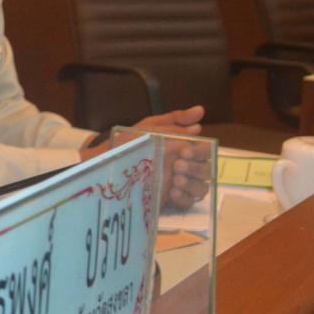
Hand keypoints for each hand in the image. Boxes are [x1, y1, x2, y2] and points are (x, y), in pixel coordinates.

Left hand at [80, 106, 210, 207]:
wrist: (106, 161)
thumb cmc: (128, 142)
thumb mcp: (150, 127)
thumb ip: (175, 120)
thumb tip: (201, 111)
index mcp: (183, 149)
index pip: (206, 151)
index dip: (201, 152)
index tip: (184, 152)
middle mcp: (184, 167)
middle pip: (207, 170)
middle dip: (196, 168)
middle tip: (177, 165)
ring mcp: (178, 184)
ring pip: (201, 187)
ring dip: (193, 184)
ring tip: (175, 180)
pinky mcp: (169, 200)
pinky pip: (188, 202)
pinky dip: (185, 198)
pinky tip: (173, 192)